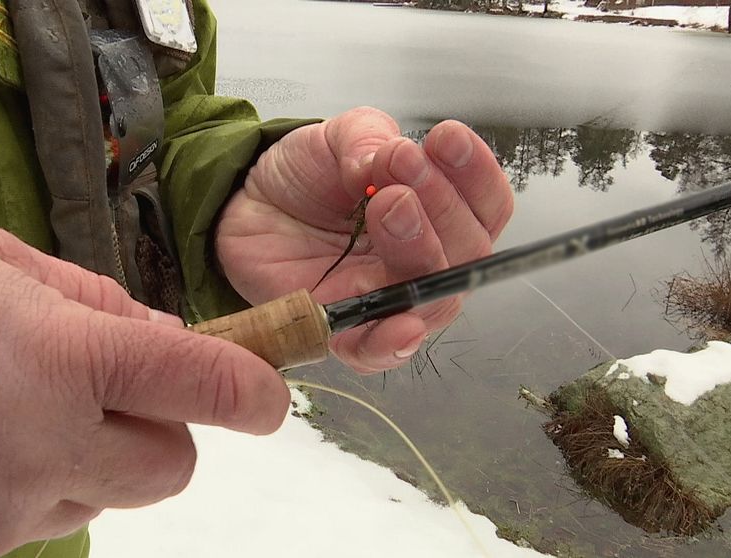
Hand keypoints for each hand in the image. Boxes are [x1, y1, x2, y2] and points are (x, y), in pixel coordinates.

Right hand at [0, 226, 287, 556]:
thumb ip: (86, 299)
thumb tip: (156, 335)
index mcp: (55, 358)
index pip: (201, 387)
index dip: (251, 392)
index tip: (265, 395)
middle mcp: (37, 450)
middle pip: (168, 469)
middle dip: (157, 430)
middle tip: (106, 392)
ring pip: (96, 499)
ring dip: (82, 459)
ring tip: (0, 412)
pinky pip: (25, 526)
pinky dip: (16, 490)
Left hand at [216, 107, 512, 372]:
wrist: (246, 202)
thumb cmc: (304, 176)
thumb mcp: (337, 137)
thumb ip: (368, 138)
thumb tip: (391, 155)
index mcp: (437, 213)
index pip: (484, 206)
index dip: (475, 175)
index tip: (446, 139)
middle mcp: (423, 260)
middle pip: (469, 253)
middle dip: (443, 206)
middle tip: (401, 170)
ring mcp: (387, 298)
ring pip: (434, 299)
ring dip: (420, 249)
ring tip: (388, 203)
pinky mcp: (345, 330)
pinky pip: (378, 351)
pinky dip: (393, 342)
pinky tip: (400, 324)